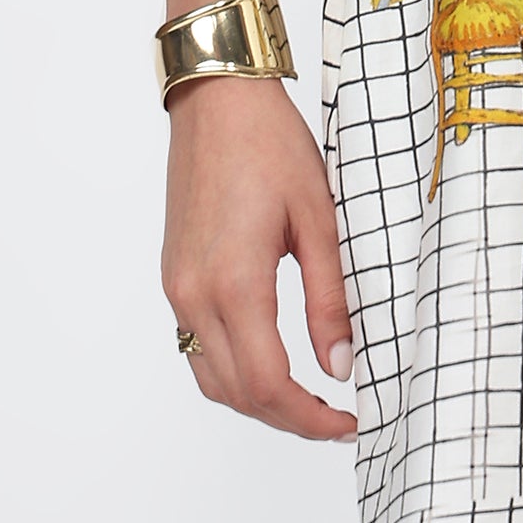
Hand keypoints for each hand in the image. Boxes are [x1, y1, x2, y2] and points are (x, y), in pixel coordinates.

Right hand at [161, 79, 355, 441]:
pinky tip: (271, 360)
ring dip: (257, 400)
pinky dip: (233, 371)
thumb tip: (343, 362)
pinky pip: (197, 346)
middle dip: (288, 418)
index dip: (310, 418)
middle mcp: (195, 295)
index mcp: (234, 282)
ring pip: (211, 378)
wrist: (216, 100)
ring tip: (309, 399)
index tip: (349, 423)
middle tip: (337, 419)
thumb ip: (331, 298)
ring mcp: (178, 288)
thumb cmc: (271, 145)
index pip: (268, 384)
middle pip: (237, 393)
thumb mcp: (319, 219)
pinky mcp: (174, 277)